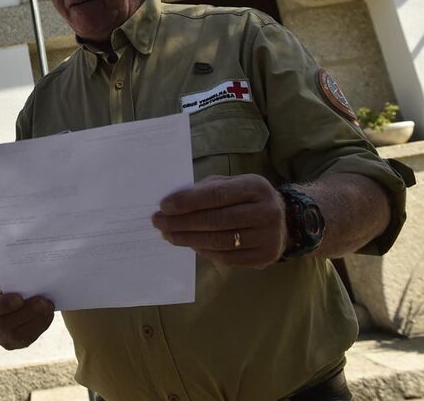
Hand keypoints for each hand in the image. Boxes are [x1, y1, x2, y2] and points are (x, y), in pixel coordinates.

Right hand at [0, 277, 53, 349]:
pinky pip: (25, 340)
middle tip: (43, 302)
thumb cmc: (8, 282)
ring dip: (35, 321)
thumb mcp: (5, 276)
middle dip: (26, 313)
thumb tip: (31, 280)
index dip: (4, 305)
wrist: (8, 294)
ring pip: (15, 336)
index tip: (20, 297)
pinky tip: (47, 315)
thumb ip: (13, 279)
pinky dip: (39, 327)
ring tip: (48, 307)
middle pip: (3, 325)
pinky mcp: (11, 344)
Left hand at [152, 174, 287, 268]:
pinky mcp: (265, 257)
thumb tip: (172, 203)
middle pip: (215, 220)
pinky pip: (227, 257)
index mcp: (256, 187)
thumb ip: (205, 190)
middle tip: (158, 223)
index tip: (164, 206)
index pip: (216, 195)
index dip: (187, 201)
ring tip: (168, 235)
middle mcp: (267, 212)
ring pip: (219, 241)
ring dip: (188, 239)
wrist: (283, 220)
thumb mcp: (231, 184)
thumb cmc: (245, 198)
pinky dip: (204, 251)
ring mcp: (268, 237)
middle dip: (181, 222)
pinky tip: (190, 244)